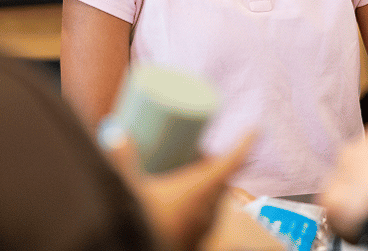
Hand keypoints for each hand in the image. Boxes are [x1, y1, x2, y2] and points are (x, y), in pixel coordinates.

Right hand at [108, 131, 255, 250]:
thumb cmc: (144, 226)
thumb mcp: (129, 190)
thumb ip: (121, 159)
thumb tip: (114, 128)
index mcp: (201, 190)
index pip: (233, 161)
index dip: (245, 143)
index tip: (253, 129)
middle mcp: (209, 209)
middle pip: (224, 178)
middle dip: (216, 162)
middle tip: (198, 150)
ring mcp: (205, 228)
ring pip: (216, 198)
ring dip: (209, 183)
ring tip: (190, 171)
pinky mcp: (196, 241)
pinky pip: (207, 215)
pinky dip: (202, 202)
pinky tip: (187, 201)